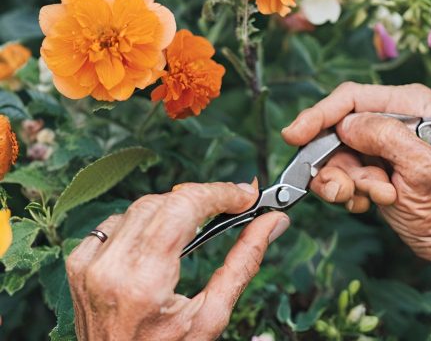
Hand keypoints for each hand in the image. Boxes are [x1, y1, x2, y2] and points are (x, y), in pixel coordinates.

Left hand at [66, 182, 289, 340]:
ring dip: (175, 207)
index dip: (219, 193)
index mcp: (145, 282)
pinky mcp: (80, 261)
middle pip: (164, 201)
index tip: (245, 196)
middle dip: (202, 197)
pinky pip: (118, 220)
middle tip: (232, 206)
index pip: (183, 207)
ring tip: (200, 222)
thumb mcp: (212, 316)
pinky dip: (145, 220)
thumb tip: (272, 223)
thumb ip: (244, 263)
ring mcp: (90, 263)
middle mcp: (111, 266)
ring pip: (141, 206)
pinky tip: (161, 237)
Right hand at [282, 82, 430, 279]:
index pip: (355, 98)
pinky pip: (344, 174)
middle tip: (344, 190)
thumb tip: (346, 125)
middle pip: (340, 129)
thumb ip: (385, 137)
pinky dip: (349, 192)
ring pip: (338, 155)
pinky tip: (369, 204)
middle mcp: (399, 122)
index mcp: (416, 107)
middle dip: (336, 162)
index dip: (319, 114)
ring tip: (367, 199)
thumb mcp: (424, 169)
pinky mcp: (378, 169)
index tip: (294, 136)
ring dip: (345, 182)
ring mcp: (386, 148)